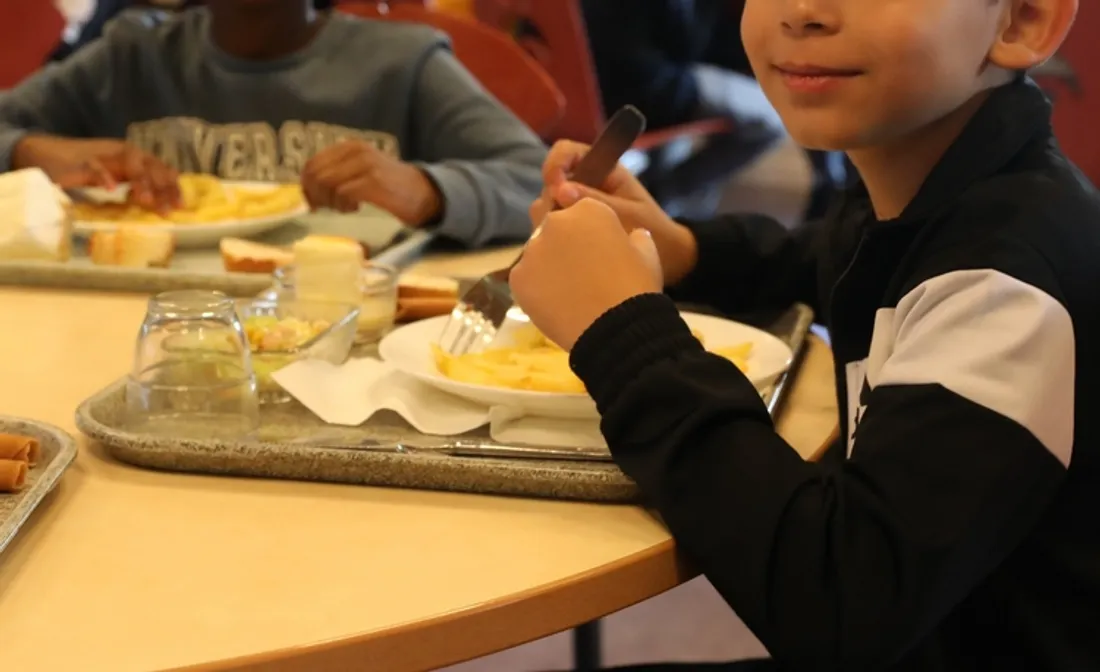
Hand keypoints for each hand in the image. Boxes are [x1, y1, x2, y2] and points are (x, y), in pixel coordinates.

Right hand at [13, 135, 180, 212]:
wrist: (47, 155)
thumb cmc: (87, 169)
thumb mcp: (118, 178)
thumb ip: (137, 188)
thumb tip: (163, 205)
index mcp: (135, 158)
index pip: (160, 169)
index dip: (172, 186)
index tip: (182, 206)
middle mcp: (123, 153)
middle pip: (150, 166)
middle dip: (161, 187)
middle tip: (168, 209)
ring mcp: (104, 155)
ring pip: (129, 162)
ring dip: (139, 181)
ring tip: (145, 200)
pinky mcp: (81, 162)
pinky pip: (95, 167)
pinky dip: (103, 176)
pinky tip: (110, 190)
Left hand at [301, 140, 441, 226]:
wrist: (422, 193)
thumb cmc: (388, 186)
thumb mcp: (360, 171)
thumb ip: (336, 174)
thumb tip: (307, 190)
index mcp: (349, 146)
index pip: (312, 163)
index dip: (307, 185)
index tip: (313, 202)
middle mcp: (356, 151)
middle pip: (316, 175)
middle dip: (316, 196)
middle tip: (328, 208)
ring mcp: (365, 165)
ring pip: (328, 184)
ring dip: (331, 202)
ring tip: (346, 207)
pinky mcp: (373, 182)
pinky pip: (344, 194)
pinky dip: (344, 205)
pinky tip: (356, 208)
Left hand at [511, 198, 662, 350]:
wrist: (615, 329)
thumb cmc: (636, 287)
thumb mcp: (648, 254)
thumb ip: (637, 237)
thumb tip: (633, 236)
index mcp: (588, 210)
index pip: (584, 211)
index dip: (592, 232)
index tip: (601, 253)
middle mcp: (555, 222)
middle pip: (556, 228)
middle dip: (566, 244)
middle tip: (582, 272)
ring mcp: (532, 250)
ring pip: (538, 252)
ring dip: (549, 265)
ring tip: (568, 291)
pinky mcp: (517, 277)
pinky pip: (526, 277)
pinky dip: (537, 287)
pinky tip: (554, 303)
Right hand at [530, 140, 698, 284]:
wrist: (668, 258)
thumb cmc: (654, 229)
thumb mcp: (629, 214)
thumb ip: (597, 202)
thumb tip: (560, 191)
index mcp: (603, 169)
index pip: (567, 151)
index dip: (555, 165)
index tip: (556, 189)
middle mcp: (585, 183)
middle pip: (551, 180)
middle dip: (550, 200)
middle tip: (560, 224)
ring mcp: (575, 206)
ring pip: (546, 205)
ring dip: (549, 221)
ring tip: (565, 241)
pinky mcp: (572, 228)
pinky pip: (549, 226)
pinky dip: (550, 236)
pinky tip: (561, 251)